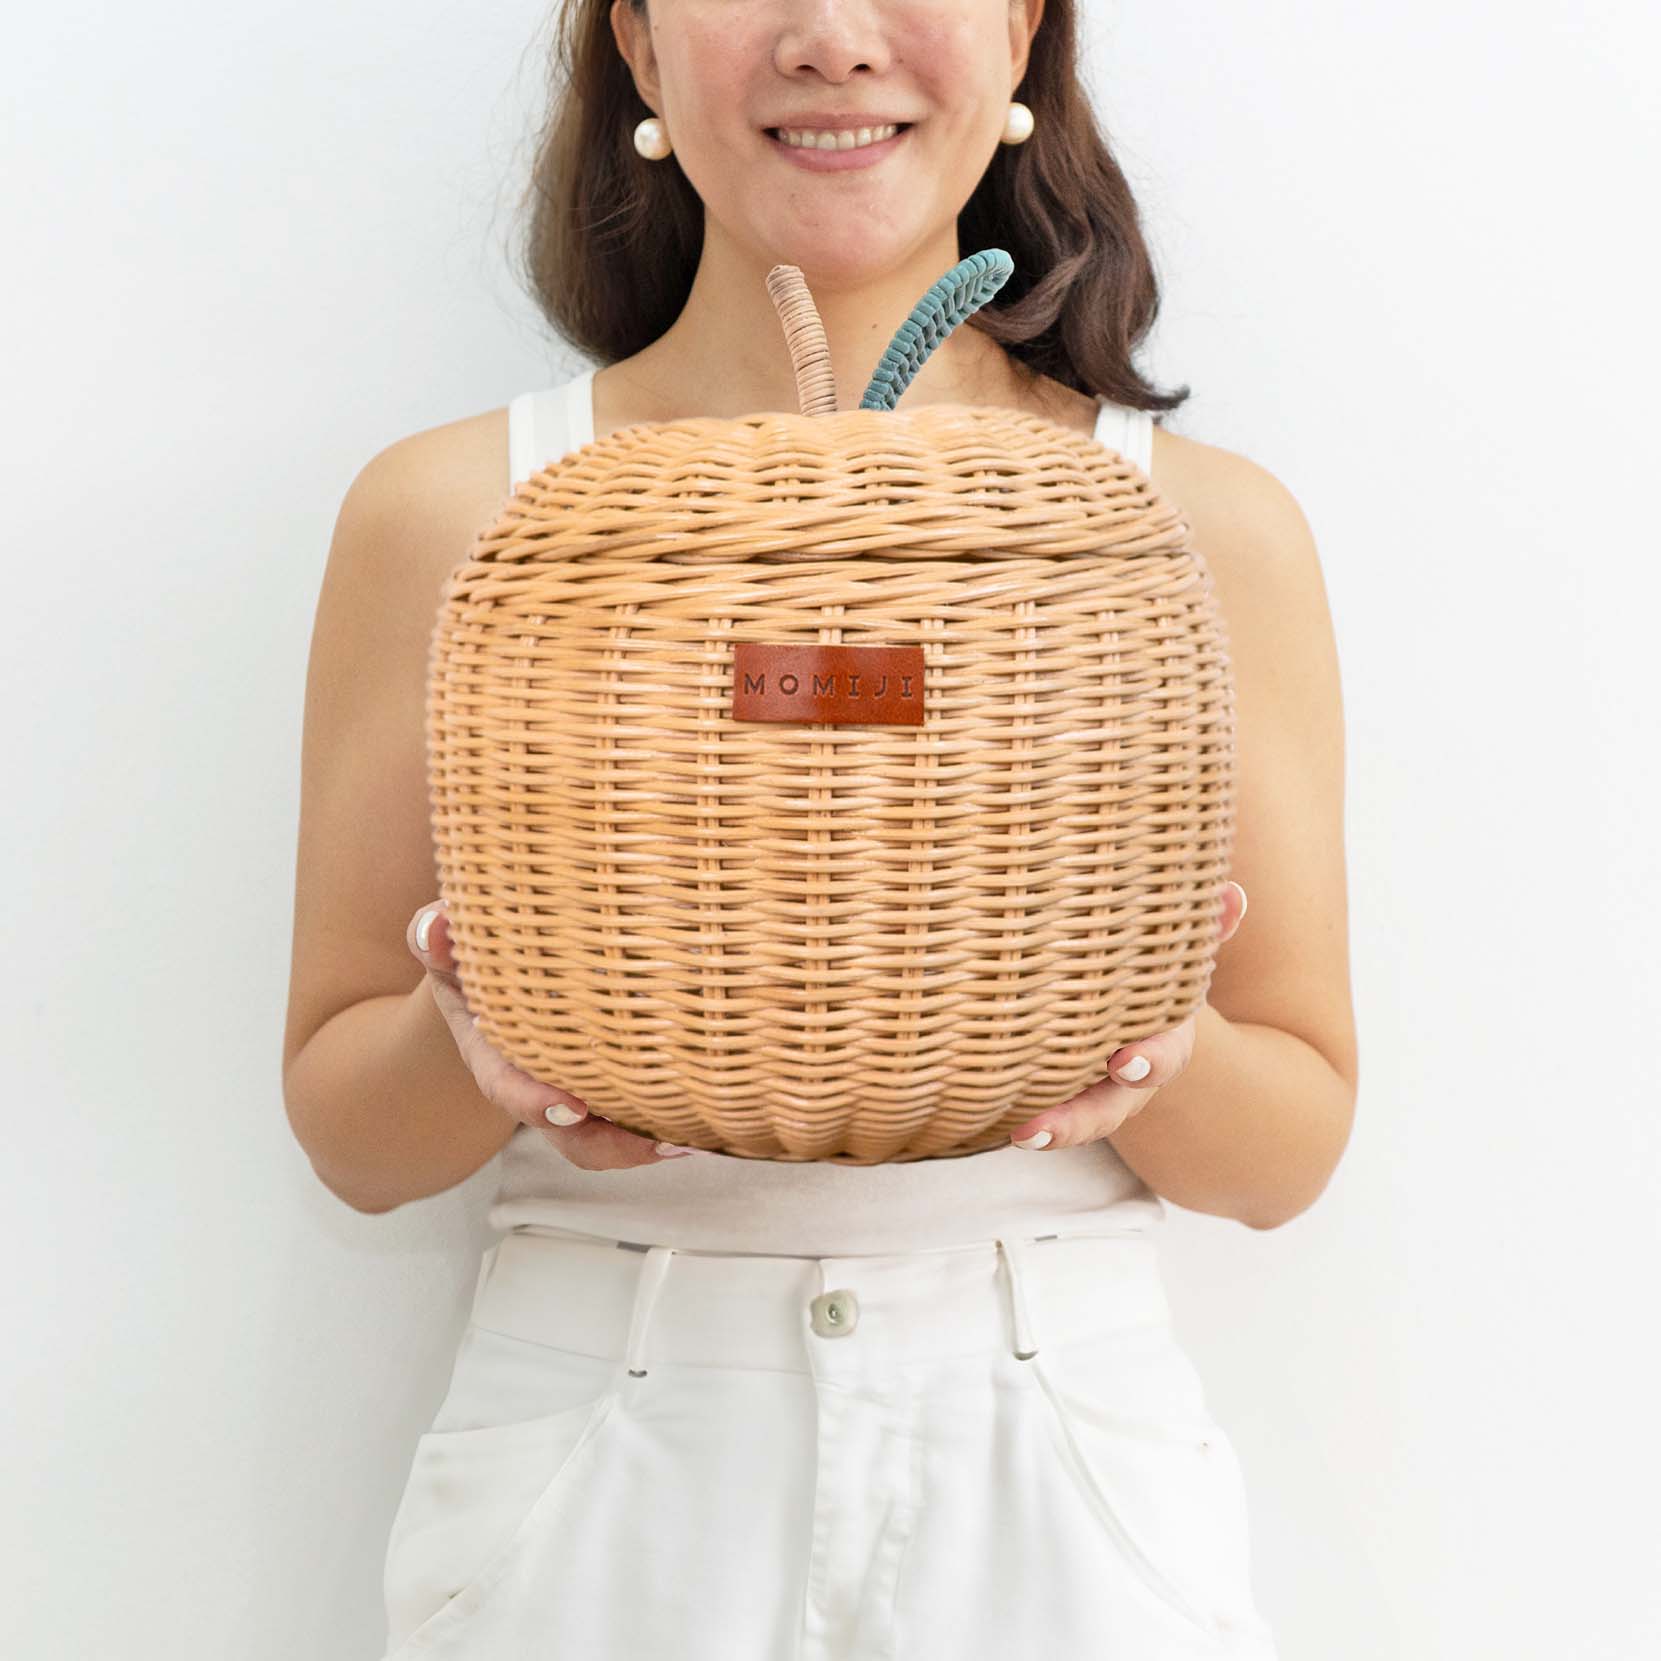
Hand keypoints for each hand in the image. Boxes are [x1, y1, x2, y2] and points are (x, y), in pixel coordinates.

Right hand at [406, 900, 706, 1168]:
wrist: (496, 970)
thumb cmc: (473, 955)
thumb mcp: (447, 943)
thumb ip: (434, 936)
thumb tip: (438, 928)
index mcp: (491, 1054)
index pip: (508, 1086)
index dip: (536, 1102)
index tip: (572, 1108)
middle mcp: (534, 1082)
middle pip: (567, 1133)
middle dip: (610, 1143)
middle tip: (659, 1139)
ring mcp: (574, 1086)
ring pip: (606, 1133)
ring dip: (646, 1142)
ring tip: (691, 1135)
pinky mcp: (609, 1079)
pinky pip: (633, 1109)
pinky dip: (664, 1115)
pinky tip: (701, 1113)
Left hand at [1004, 881, 1249, 1151]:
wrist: (1127, 990)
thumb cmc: (1148, 967)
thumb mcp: (1173, 948)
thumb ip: (1202, 927)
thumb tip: (1233, 898)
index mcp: (1161, 1035)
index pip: (1164, 1055)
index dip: (1149, 1061)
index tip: (1123, 1063)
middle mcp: (1129, 1069)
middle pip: (1113, 1105)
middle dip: (1084, 1118)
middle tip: (1046, 1127)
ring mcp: (1094, 1085)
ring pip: (1080, 1117)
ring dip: (1054, 1129)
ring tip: (1023, 1135)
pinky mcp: (1058, 1086)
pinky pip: (1046, 1109)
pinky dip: (1029, 1117)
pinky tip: (1001, 1125)